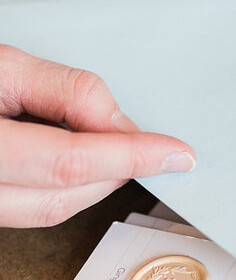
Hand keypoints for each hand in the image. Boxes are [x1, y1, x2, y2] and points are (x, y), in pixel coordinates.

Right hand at [0, 46, 195, 226]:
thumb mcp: (4, 66)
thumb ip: (67, 91)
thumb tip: (122, 125)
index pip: (68, 163)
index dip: (129, 157)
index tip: (175, 153)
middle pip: (63, 197)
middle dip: (114, 168)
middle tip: (146, 142)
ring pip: (49, 212)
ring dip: (93, 181)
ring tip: (103, 141)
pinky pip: (31, 212)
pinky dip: (67, 188)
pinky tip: (76, 158)